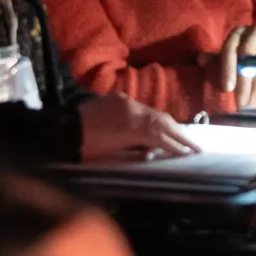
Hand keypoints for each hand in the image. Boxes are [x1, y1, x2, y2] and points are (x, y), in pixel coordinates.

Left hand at [76, 93, 199, 160]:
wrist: (60, 130)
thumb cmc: (85, 151)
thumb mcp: (113, 156)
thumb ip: (137, 153)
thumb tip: (154, 153)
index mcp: (132, 127)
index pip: (161, 137)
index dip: (177, 146)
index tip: (191, 154)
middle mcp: (132, 110)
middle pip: (163, 121)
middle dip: (180, 134)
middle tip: (195, 145)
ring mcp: (125, 101)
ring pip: (153, 112)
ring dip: (168, 125)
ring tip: (182, 137)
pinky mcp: (118, 98)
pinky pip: (140, 108)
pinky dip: (151, 118)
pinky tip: (157, 126)